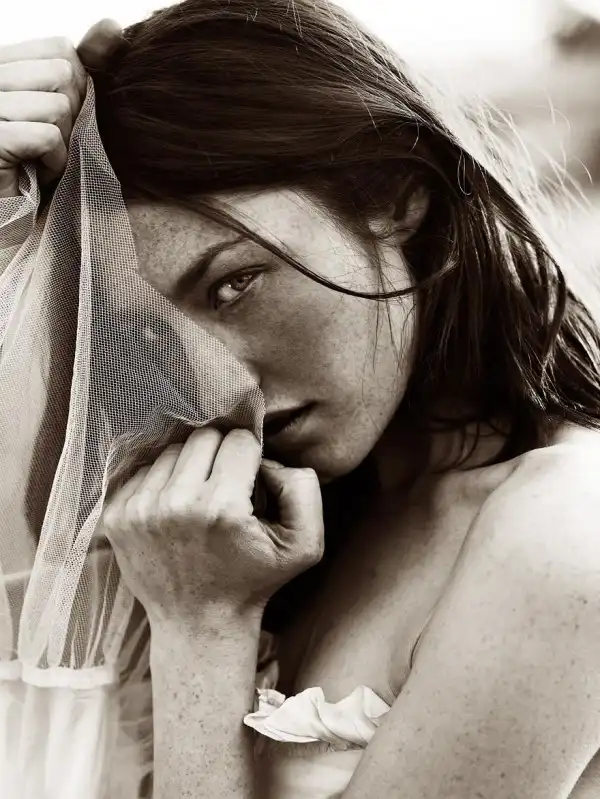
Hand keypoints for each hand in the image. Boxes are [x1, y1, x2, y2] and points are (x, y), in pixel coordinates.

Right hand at [0, 19, 121, 197]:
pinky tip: (37, 173)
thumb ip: (87, 66)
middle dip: (72, 117)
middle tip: (52, 145)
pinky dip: (53, 162)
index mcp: (3, 65)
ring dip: (63, 143)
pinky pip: (46, 137)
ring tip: (43, 161)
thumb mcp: (69, 111)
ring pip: (57, 106)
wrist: (20, 220)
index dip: (76, 89)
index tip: (59, 121)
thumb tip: (113, 26)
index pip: (60, 48)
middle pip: (63, 73)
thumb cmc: (43, 165)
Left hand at [100, 428, 324, 626]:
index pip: (239, 440)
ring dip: (191, 465)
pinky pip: (143, 470)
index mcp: (222, 508)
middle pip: (203, 437)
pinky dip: (163, 480)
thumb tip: (266, 458)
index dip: (251, 455)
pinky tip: (175, 507)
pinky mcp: (117, 516)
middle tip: (226, 485)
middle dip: (220, 453)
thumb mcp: (305, 545)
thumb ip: (303, 489)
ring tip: (200, 497)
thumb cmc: (253, 581)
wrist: (198, 625)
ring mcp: (140, 510)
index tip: (249, 481)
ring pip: (172, 450)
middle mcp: (176, 504)